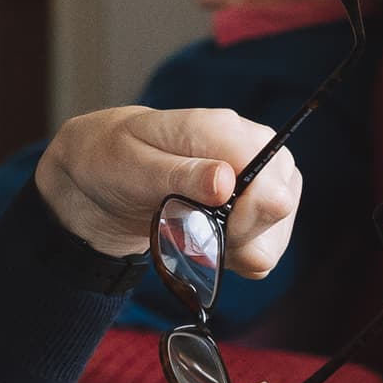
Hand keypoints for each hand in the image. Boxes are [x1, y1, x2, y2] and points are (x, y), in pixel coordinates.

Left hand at [30, 103, 300, 276]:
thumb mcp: (132, 167)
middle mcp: (256, 146)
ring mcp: (266, 174)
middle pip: (277, 207)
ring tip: (193, 234)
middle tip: (189, 229)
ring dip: (234, 248)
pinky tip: (208, 241)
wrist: (105, 172)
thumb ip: (182, 174)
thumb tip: (226, 180)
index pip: (268, 181)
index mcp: (223, 128)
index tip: (201, 225)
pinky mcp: (265, 202)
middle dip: (234, 234)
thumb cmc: (114, 160)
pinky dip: (237, 254)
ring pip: (276, 233)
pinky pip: (269, 246)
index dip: (239, 217)